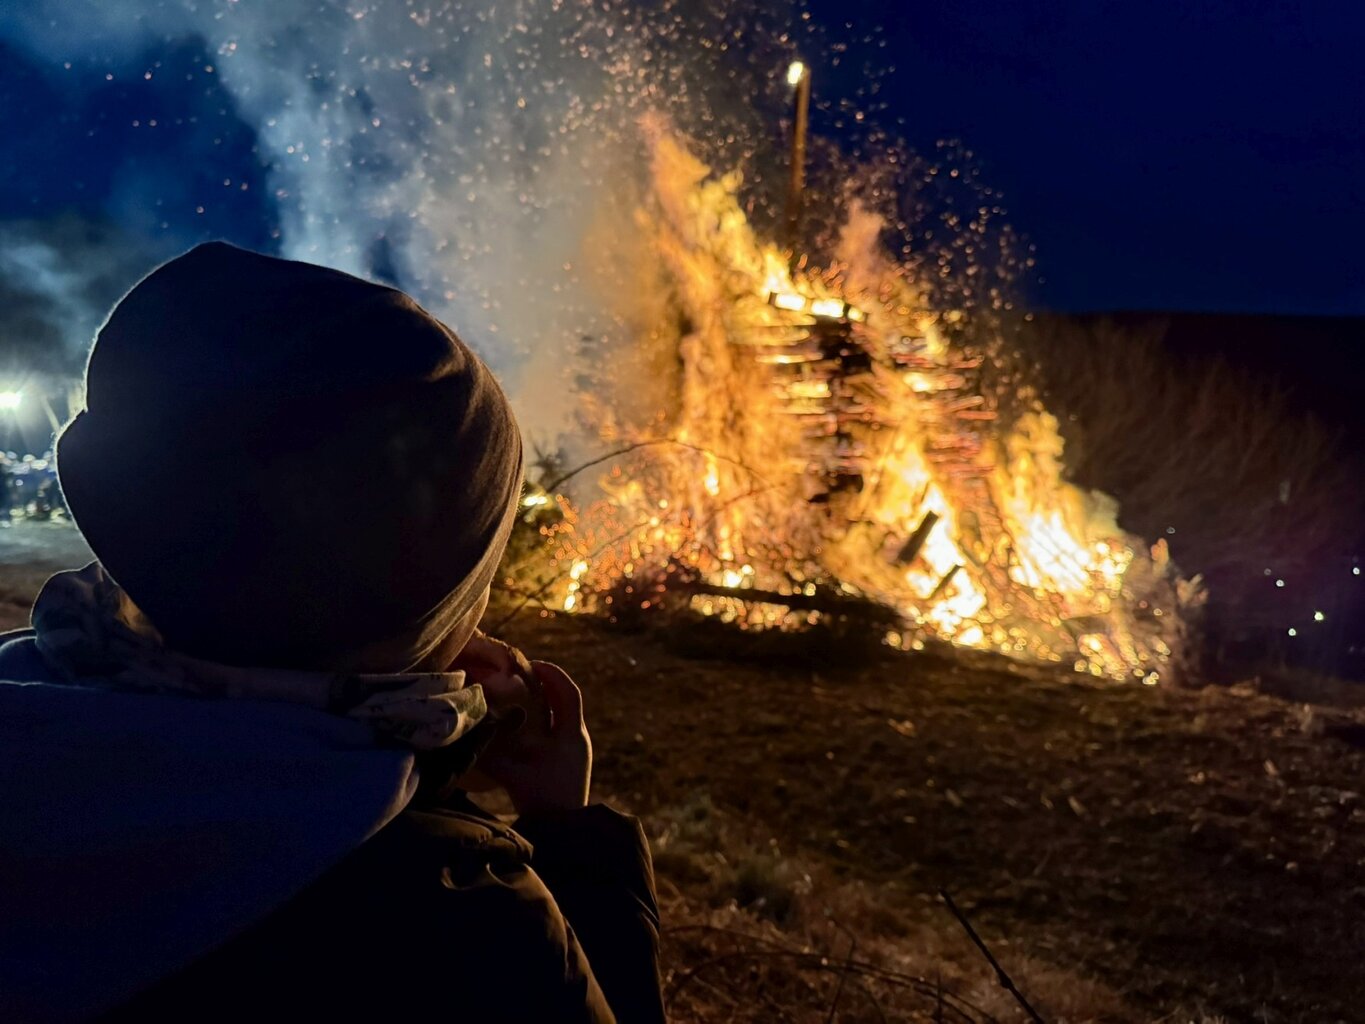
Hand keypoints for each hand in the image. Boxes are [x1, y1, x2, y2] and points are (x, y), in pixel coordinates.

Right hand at [457, 656, 592, 815]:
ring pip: (561, 718)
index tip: (530, 665)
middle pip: (566, 702)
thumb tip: (467, 730)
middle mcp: (576, 740)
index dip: (551, 674)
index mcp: (572, 736)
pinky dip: (541, 724)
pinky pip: (556, 734)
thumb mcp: (514, 774)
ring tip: (518, 697)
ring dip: (543, 705)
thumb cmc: (543, 802)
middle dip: (545, 686)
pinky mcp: (567, 766)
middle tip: (521, 677)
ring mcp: (573, 754)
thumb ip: (490, 753)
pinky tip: (521, 728)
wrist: (565, 834)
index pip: (568, 693)